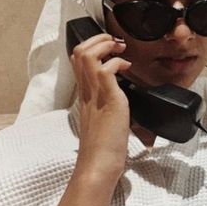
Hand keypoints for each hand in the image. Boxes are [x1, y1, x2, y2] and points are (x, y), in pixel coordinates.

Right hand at [69, 33, 131, 184]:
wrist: (99, 166)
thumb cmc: (104, 150)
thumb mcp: (104, 122)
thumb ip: (108, 108)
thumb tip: (122, 102)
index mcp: (85, 96)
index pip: (78, 62)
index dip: (93, 48)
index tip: (110, 50)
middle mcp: (86, 92)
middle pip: (78, 52)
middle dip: (98, 39)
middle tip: (115, 43)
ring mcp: (95, 94)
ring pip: (87, 55)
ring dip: (105, 45)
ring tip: (120, 48)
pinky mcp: (108, 99)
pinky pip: (106, 69)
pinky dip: (117, 62)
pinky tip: (127, 68)